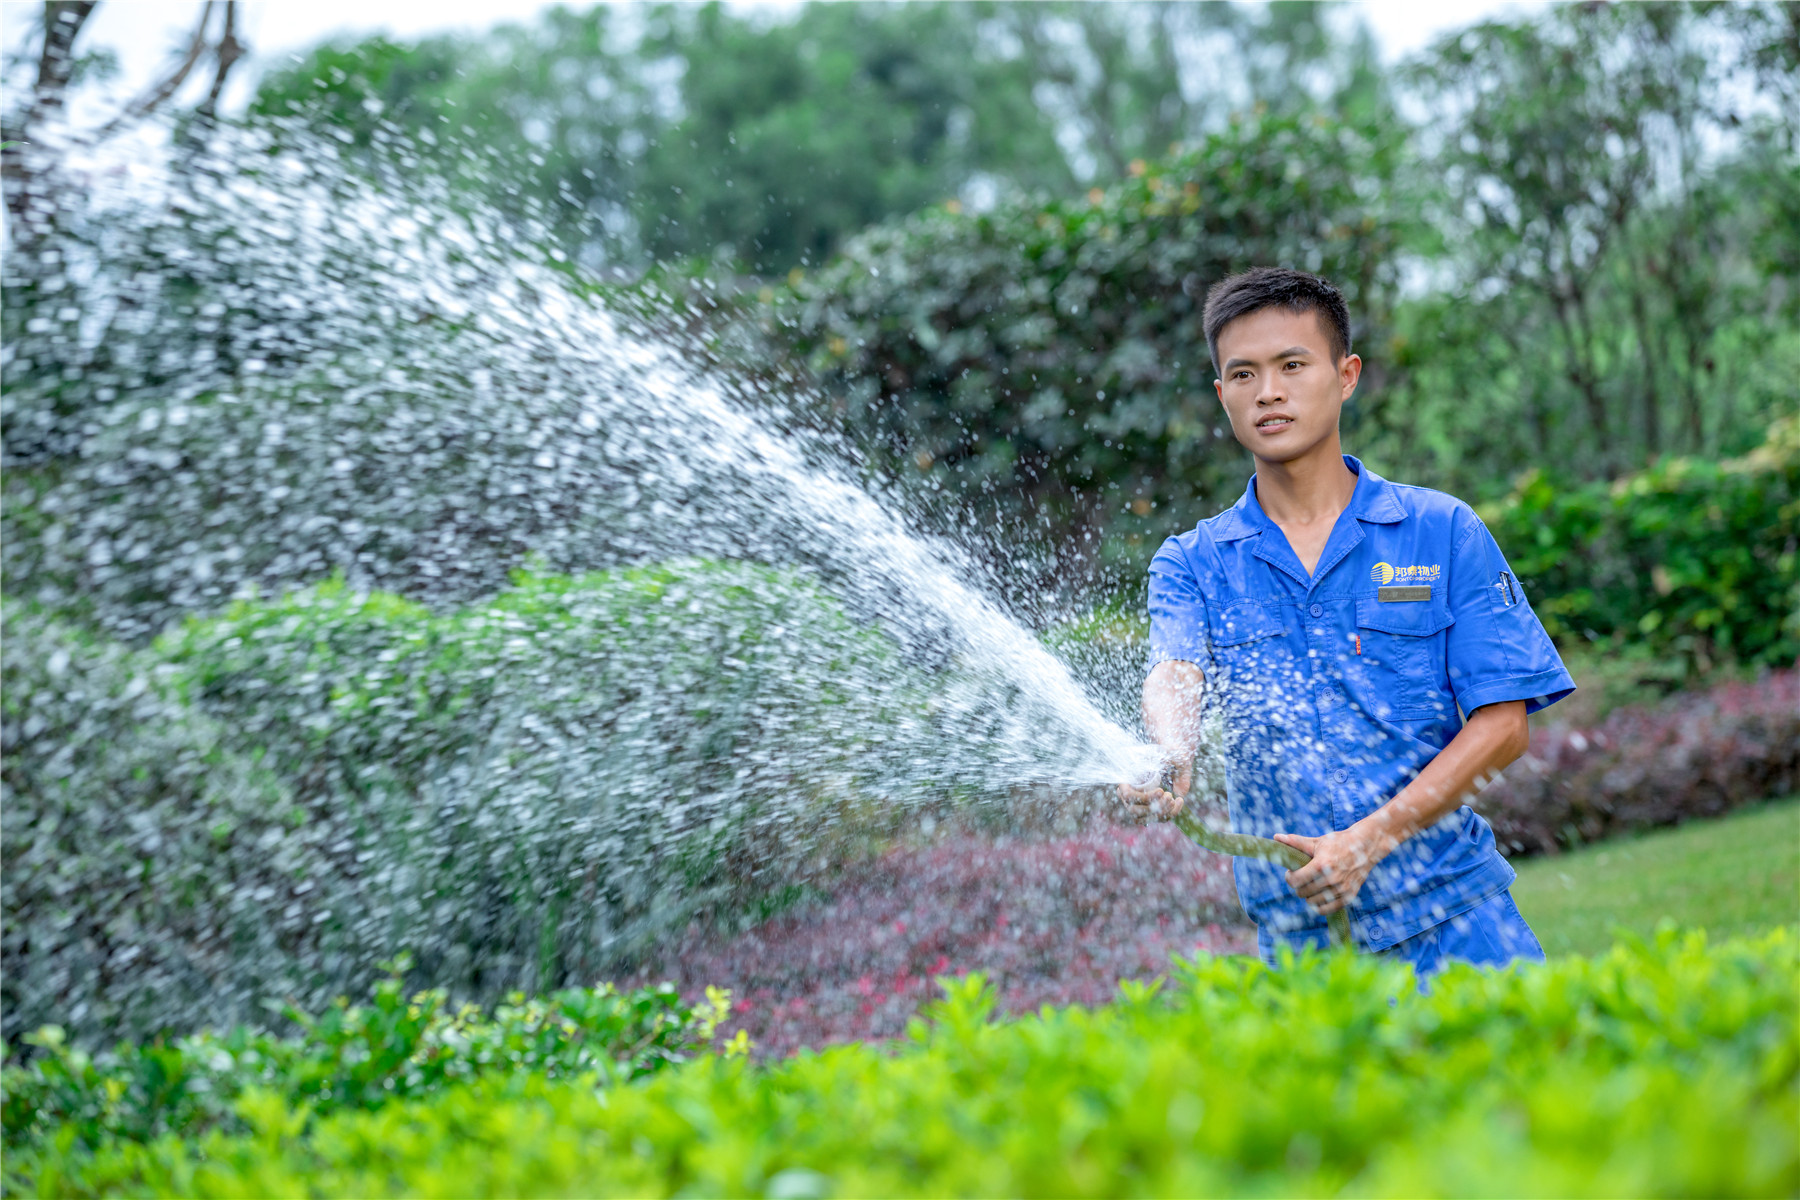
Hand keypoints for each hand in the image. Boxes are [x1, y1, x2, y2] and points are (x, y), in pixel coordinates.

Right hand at [1117, 759, 1189, 825]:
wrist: (1172, 757)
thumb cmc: (1167, 753)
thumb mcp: (1168, 753)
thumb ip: (1169, 763)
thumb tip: (1177, 788)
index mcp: (1126, 779)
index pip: (1127, 795)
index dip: (1143, 797)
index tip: (1161, 790)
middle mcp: (1128, 795)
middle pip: (1134, 811)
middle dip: (1154, 806)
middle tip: (1168, 795)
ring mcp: (1138, 805)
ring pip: (1144, 818)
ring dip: (1162, 812)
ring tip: (1173, 799)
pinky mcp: (1151, 811)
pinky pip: (1157, 818)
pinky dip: (1170, 813)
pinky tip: (1179, 800)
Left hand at [1272, 827, 1386, 915]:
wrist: (1366, 846)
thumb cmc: (1338, 843)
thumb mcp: (1317, 842)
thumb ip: (1295, 842)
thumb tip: (1275, 836)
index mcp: (1322, 864)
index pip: (1295, 881)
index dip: (1289, 878)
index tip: (1292, 872)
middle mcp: (1332, 879)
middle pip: (1302, 892)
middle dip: (1298, 885)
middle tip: (1302, 877)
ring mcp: (1341, 889)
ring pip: (1313, 903)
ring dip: (1308, 895)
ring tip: (1312, 884)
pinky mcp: (1349, 896)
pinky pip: (1327, 910)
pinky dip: (1319, 905)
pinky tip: (1319, 895)